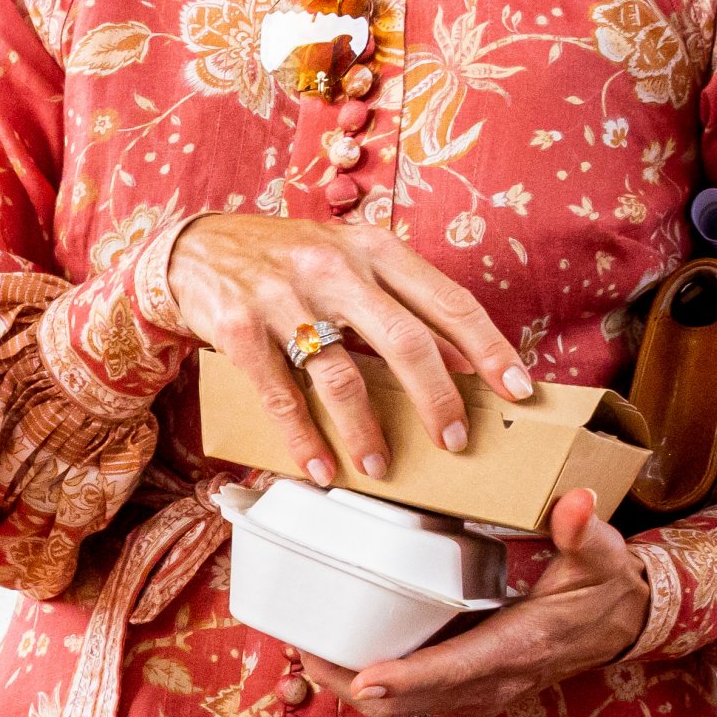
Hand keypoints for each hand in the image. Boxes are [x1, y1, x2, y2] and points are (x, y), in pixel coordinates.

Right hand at [166, 215, 533, 484]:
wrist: (197, 248)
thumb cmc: (288, 259)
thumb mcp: (350, 261)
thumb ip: (399, 304)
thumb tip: (458, 362)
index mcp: (372, 248)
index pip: (446, 298)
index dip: (488, 347)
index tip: (519, 389)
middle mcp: (333, 265)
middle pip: (403, 339)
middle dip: (437, 399)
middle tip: (457, 442)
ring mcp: (283, 294)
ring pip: (341, 375)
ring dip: (367, 432)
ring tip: (383, 469)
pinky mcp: (239, 326)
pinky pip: (280, 395)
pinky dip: (304, 439)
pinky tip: (320, 468)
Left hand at [300, 488, 649, 716]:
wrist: (620, 619)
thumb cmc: (604, 583)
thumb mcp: (600, 552)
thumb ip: (582, 529)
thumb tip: (576, 503)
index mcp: (520, 645)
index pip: (458, 669)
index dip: (410, 678)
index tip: (366, 678)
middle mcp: (496, 676)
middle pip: (418, 697)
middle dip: (357, 682)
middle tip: (305, 648)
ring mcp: (484, 685)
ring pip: (412, 702)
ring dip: (360, 684)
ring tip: (310, 647)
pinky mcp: (475, 680)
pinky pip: (420, 692)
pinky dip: (381, 680)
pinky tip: (347, 650)